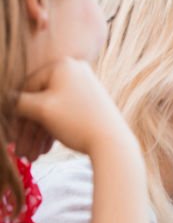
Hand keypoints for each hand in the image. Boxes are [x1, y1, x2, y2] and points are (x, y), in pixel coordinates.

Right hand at [14, 57, 133, 157]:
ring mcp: (83, 86)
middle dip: (27, 129)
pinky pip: (63, 113)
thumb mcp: (40, 110)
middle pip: (39, 100)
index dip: (14, 110)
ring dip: (37, 134)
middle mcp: (74, 70)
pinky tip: (43, 150)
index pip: (27, 86)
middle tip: (21, 152)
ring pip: (50, 110)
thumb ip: (16, 101)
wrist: (112, 142)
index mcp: (63, 65)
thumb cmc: (75, 121)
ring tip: (31, 157)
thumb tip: (5, 98)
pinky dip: (52, 130)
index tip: (9, 132)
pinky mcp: (89, 102)